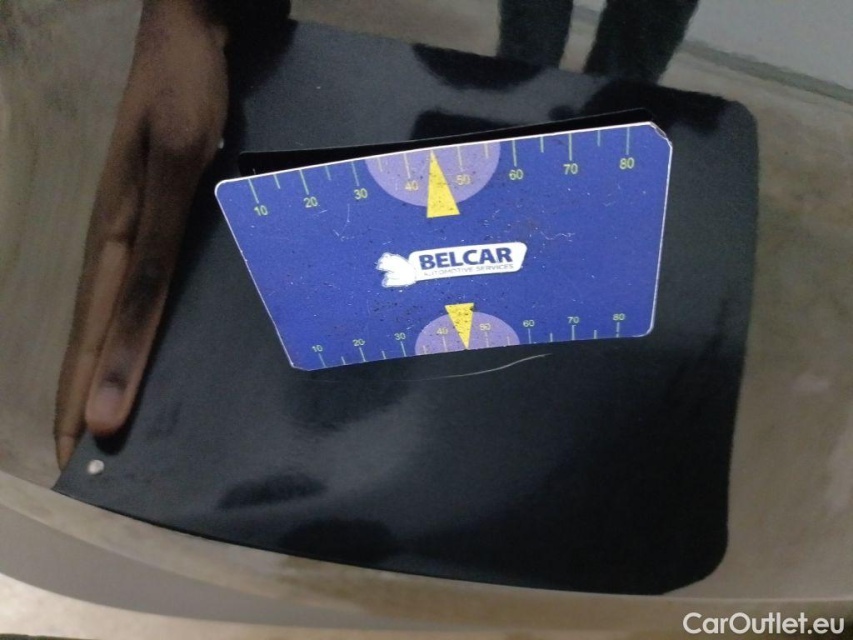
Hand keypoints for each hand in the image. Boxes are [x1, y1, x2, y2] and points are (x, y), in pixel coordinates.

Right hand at [54, 0, 227, 467]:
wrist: (193, 35)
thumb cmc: (186, 94)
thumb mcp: (173, 172)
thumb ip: (150, 256)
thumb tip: (121, 336)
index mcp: (117, 237)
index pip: (94, 333)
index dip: (82, 391)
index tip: (73, 453)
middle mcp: (118, 239)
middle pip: (94, 331)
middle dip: (82, 393)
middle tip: (81, 456)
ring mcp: (135, 226)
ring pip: (114, 313)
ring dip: (104, 368)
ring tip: (104, 418)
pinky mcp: (159, 213)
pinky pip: (141, 285)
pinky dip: (133, 327)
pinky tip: (137, 346)